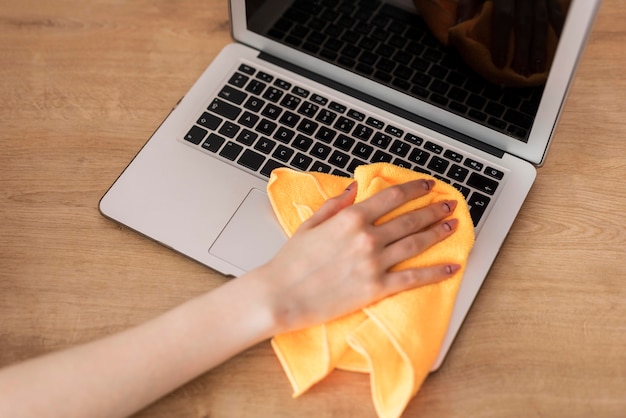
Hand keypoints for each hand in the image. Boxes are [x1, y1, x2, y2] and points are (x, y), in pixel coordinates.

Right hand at [256, 179, 459, 333]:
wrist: (280, 295)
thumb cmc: (290, 261)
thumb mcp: (310, 224)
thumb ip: (335, 203)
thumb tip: (354, 187)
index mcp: (351, 218)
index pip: (393, 197)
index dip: (415, 188)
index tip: (427, 186)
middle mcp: (367, 237)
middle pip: (410, 218)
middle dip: (433, 209)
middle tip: (449, 205)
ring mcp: (374, 263)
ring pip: (417, 243)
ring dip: (438, 233)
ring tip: (453, 226)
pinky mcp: (376, 288)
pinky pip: (413, 278)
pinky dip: (436, 272)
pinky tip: (452, 267)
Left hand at [457, 0, 565, 74]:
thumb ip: (467, 4)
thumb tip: (457, 27)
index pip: (503, 17)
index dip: (501, 41)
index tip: (500, 62)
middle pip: (524, 24)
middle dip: (523, 50)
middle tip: (521, 72)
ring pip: (542, 21)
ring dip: (540, 46)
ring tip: (537, 67)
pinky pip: (557, 11)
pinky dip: (559, 29)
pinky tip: (559, 46)